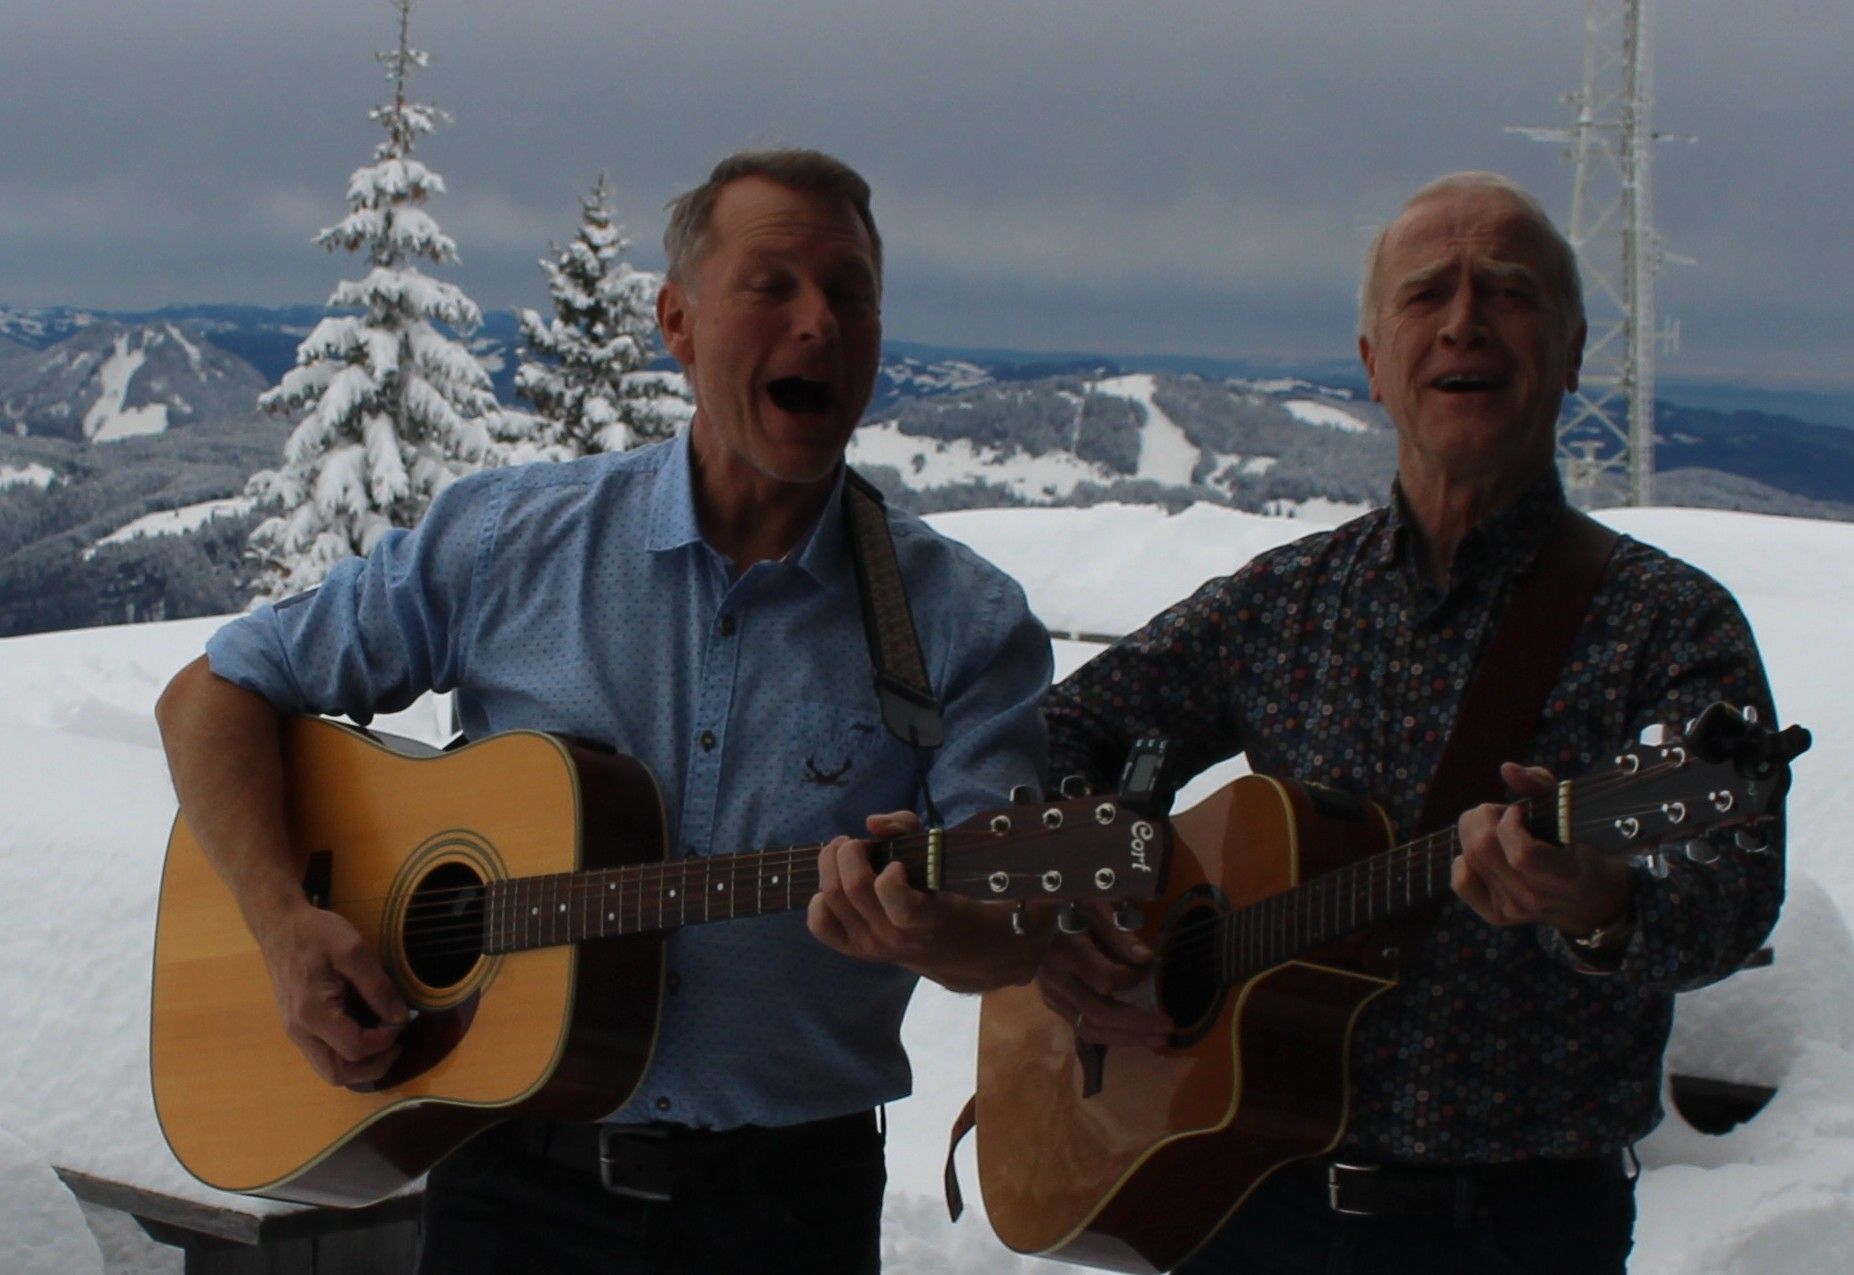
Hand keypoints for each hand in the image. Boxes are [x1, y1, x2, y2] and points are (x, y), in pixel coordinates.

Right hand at [253, 900, 409, 1087]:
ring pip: (328, 1070)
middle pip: (337, 1073)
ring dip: (360, 1066)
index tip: (400, 1018)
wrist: (280, 926)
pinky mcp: (298, 1027)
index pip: (355, 1049)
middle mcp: (299, 1031)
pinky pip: (324, 1055)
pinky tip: (366, 1035)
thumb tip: (400, 1018)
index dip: (385, 1040)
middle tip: (396, 1046)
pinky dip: (347, 1055)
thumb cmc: (317, 934)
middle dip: (372, 1067)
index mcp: (313, 1013)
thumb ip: (379, 987)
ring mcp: (295, 1032)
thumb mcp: (355, 951)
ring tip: (384, 1044)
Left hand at [808, 811, 942, 967]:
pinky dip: (818, 899)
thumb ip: (906, 828)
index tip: (896, 864)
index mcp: (923, 917)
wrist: (940, 943)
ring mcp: (869, 946)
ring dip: (830, 864)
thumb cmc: (938, 892)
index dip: (890, 877)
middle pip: (853, 887)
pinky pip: (819, 923)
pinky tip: (835, 885)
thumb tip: (872, 823)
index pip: (899, 905)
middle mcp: (893, 936)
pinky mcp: (848, 949)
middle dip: (849, 851)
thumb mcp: (934, 855)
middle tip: (859, 845)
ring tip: (842, 855)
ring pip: (830, 897)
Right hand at [1035, 901, 1171, 1047]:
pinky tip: (1136, 1035)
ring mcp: (1052, 997)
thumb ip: (1120, 934)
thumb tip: (1147, 960)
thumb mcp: (1094, 909)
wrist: (1029, 921)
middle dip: (1138, 1024)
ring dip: (1128, 1038)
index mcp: (1066, 951)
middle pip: (1099, 1013)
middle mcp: (1056, 980)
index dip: (1131, 980)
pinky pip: (1084, 1029)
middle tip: (1169, 1026)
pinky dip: (1113, 1036)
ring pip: (1091, 1029)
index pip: (1104, 979)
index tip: (1148, 969)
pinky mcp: (1055, 1006)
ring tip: (1159, 1039)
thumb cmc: (1067, 908)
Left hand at [1452, 762, 1632, 933]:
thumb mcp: (1570, 814)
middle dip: (1484, 817)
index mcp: (1564, 876)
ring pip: (1470, 860)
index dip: (1510, 824)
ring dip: (1473, 833)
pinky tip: (1483, 852)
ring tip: (1494, 829)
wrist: (1586, 900)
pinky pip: (1460, 881)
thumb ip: (1541, 786)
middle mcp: (1537, 898)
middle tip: (1501, 813)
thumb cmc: (1576, 847)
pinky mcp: (1496, 916)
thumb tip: (1506, 769)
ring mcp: (1514, 911)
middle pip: (1484, 850)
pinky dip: (1463, 860)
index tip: (1519, 811)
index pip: (1521, 854)